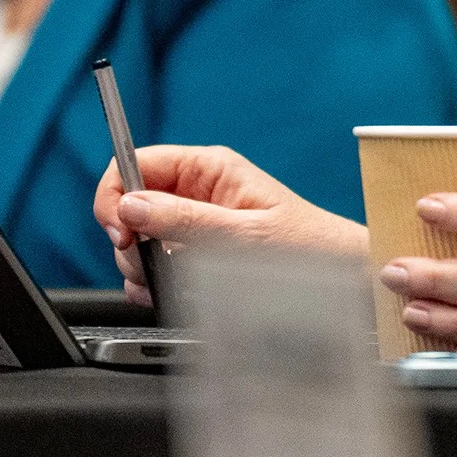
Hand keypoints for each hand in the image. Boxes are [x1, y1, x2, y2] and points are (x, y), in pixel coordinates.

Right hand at [93, 144, 368, 307]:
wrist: (340, 278)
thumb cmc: (307, 248)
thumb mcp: (244, 235)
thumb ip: (186, 220)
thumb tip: (130, 205)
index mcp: (209, 169)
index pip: (136, 163)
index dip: (116, 195)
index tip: (121, 233)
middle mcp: (197, 191)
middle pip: (130, 205)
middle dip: (132, 241)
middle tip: (156, 266)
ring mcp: (195, 222)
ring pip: (138, 239)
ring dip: (144, 267)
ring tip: (175, 283)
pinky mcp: (196, 253)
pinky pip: (155, 264)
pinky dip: (154, 283)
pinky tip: (175, 293)